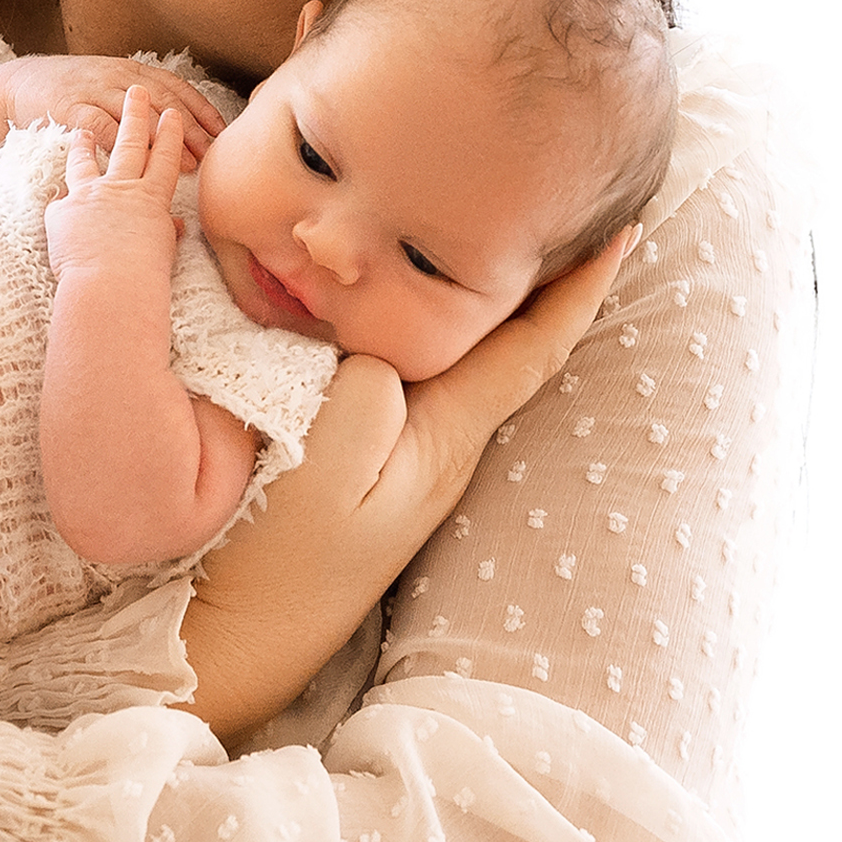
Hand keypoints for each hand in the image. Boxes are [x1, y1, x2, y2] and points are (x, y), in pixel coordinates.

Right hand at [16, 54, 222, 150]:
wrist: (16, 85)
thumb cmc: (68, 92)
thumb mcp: (106, 85)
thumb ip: (136, 101)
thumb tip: (175, 127)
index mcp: (129, 70)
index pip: (175, 87)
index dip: (201, 109)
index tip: (222, 132)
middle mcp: (115, 77)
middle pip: (163, 102)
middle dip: (191, 129)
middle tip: (214, 153)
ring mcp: (92, 91)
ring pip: (138, 115)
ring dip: (166, 141)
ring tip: (188, 163)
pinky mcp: (69, 108)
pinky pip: (100, 126)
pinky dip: (122, 142)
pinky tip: (140, 161)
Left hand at [43, 84, 198, 278]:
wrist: (111, 287)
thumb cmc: (142, 279)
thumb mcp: (161, 252)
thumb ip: (164, 233)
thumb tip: (173, 226)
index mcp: (151, 200)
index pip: (164, 159)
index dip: (169, 134)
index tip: (172, 113)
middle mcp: (122, 189)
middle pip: (130, 144)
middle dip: (136, 114)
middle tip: (138, 92)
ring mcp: (91, 195)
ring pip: (88, 162)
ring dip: (85, 143)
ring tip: (81, 130)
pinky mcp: (63, 210)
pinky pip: (59, 202)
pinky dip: (58, 201)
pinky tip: (51, 199)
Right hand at [185, 222, 648, 727]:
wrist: (220, 639)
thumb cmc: (271, 556)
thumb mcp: (322, 461)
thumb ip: (364, 387)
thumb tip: (379, 336)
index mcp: (444, 439)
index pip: (530, 350)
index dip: (578, 289)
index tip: (620, 228)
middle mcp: (435, 446)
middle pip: (499, 345)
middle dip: (525, 278)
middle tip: (542, 203)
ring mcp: (394, 459)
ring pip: (446, 358)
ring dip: (462, 300)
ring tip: (473, 234)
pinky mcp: (348, 463)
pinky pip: (390, 375)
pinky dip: (398, 329)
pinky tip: (378, 306)